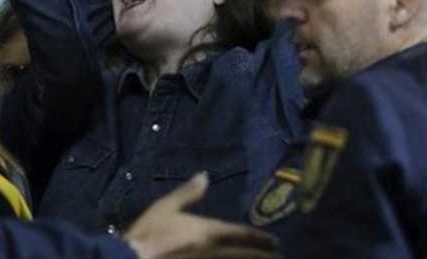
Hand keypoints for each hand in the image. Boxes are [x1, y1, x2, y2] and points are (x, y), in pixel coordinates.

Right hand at [124, 174, 279, 258]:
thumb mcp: (165, 208)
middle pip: (249, 256)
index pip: (245, 236)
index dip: (263, 240)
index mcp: (209, 232)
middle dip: (266, 257)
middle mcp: (216, 253)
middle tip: (278, 258)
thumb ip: (188, 194)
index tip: (276, 244)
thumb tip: (205, 176)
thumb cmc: (148, 234)